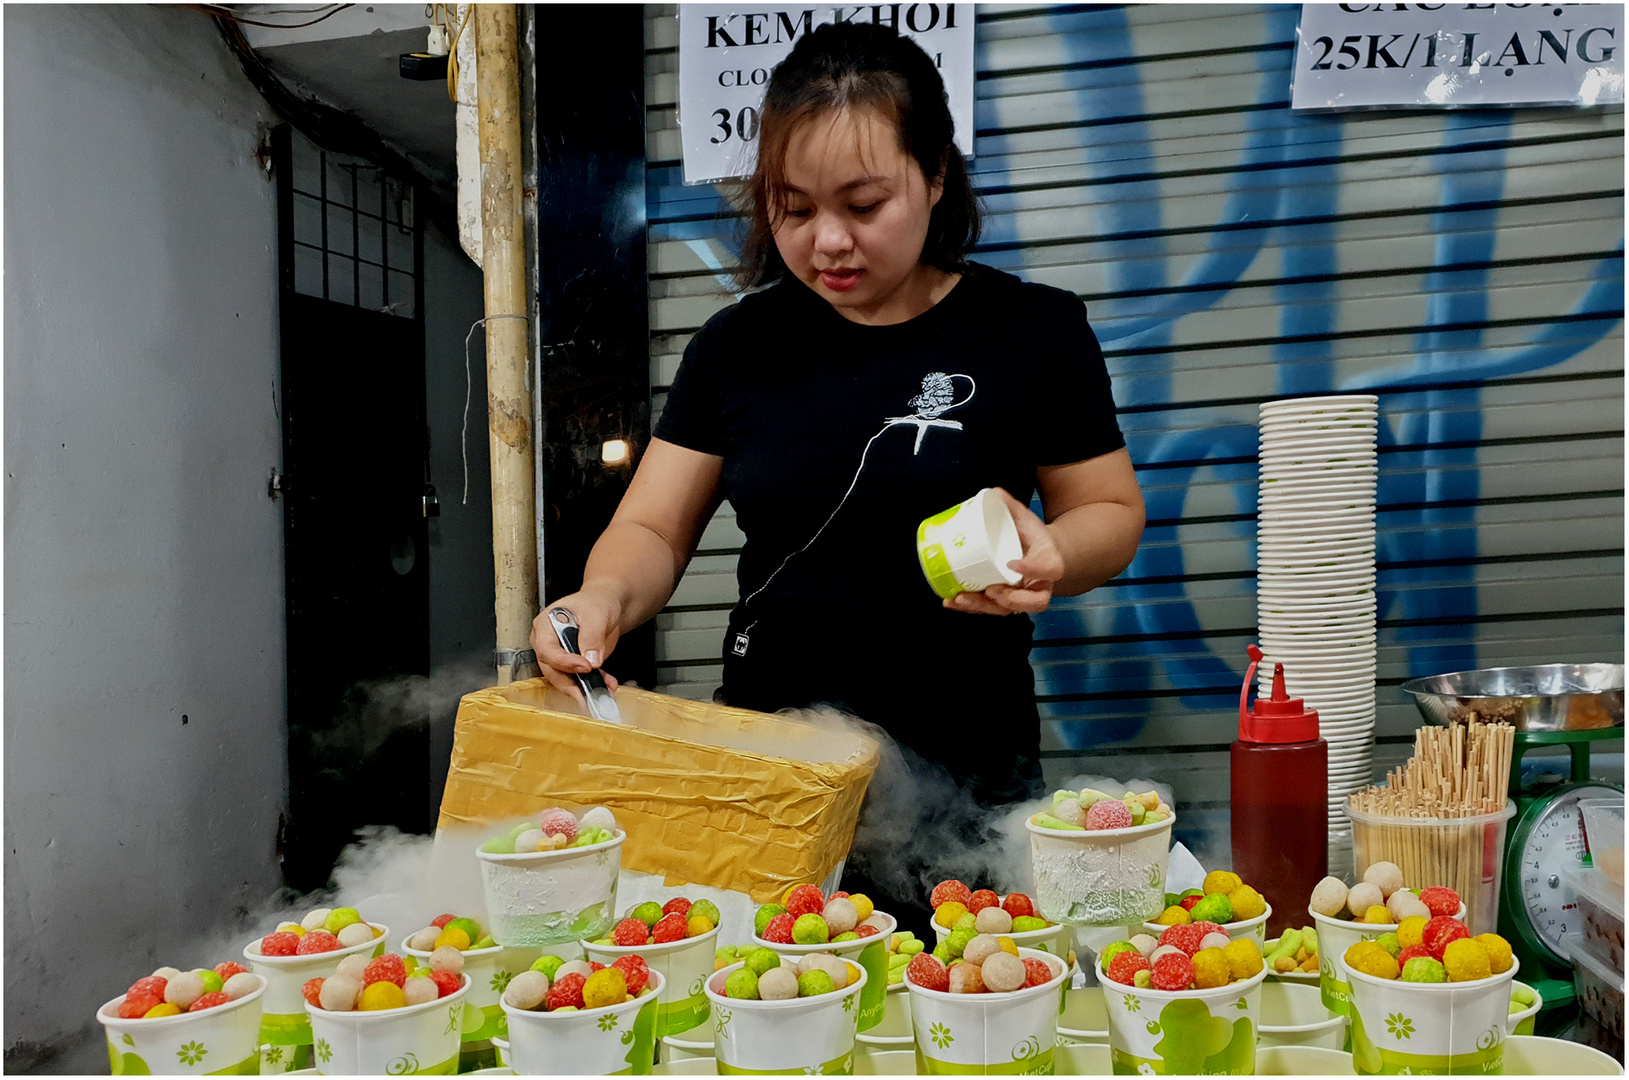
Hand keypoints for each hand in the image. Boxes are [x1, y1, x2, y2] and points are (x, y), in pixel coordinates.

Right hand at [530, 588, 623, 703]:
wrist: (606, 605)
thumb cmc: (595, 602)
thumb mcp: (595, 614)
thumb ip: (592, 636)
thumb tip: (591, 660)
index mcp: (545, 625)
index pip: (547, 650)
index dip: (564, 661)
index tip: (585, 666)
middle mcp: (547, 642)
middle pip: (552, 669)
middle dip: (571, 684)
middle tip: (588, 693)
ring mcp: (559, 655)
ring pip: (564, 679)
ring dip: (585, 688)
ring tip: (604, 690)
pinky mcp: (572, 665)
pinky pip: (579, 679)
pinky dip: (594, 685)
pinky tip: (608, 685)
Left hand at [944, 487, 1065, 615]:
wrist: (1034, 550)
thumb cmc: (1030, 534)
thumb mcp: (1024, 518)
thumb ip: (1011, 506)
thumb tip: (994, 493)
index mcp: (1050, 561)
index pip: (1049, 568)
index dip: (1033, 569)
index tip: (1011, 563)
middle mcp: (1040, 584)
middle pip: (1034, 602)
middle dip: (1011, 600)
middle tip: (991, 590)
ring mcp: (1023, 596)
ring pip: (1009, 610)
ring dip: (984, 607)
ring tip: (962, 598)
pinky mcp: (1004, 602)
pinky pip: (991, 609)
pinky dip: (970, 607)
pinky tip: (951, 601)